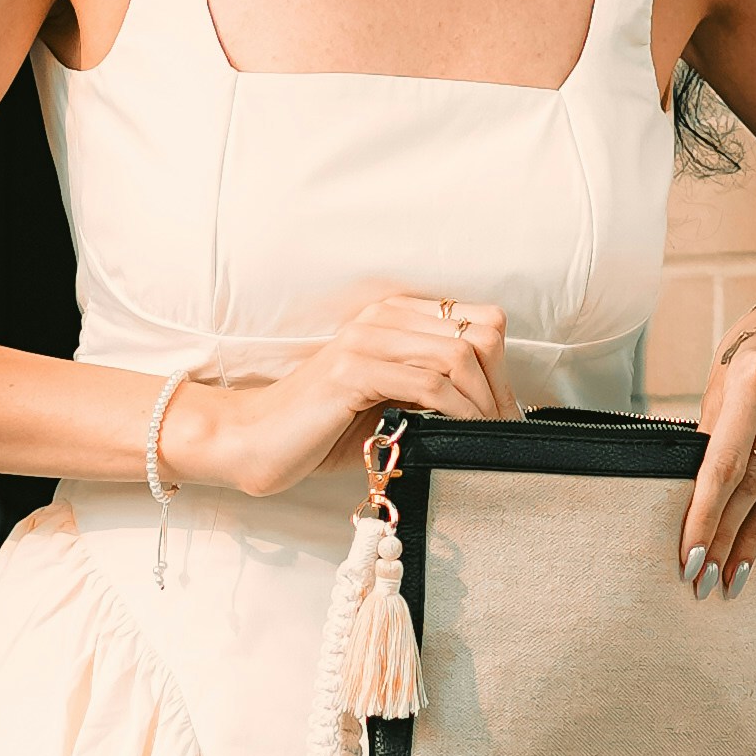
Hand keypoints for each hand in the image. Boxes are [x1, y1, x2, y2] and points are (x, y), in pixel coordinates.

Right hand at [164, 291, 508, 500]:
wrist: (253, 440)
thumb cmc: (321, 428)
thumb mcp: (388, 399)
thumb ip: (428, 387)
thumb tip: (487, 406)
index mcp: (395, 315)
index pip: (479, 320)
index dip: (502, 366)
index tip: (502, 411)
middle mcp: (383, 317)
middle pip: (479, 335)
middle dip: (500, 388)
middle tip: (501, 431)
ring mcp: (367, 341)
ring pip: (459, 357)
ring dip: (482, 404)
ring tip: (485, 438)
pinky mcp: (353, 371)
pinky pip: (428, 384)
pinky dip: (455, 412)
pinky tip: (459, 436)